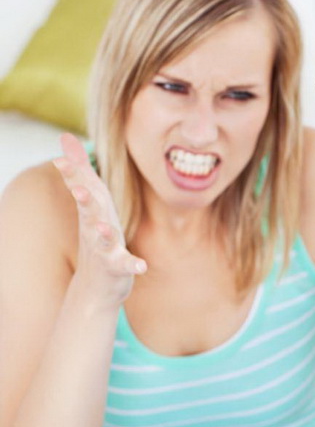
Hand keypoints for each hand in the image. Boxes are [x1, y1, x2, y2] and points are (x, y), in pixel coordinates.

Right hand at [53, 133, 146, 307]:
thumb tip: (65, 139)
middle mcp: (95, 229)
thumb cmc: (97, 238)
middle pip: (90, 212)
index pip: (83, 190)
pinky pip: (125, 266)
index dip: (74, 175)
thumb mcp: (91, 205)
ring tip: (103, 228)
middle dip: (85, 200)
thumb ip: (81, 173)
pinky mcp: (118, 269)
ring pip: (102, 240)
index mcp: (93, 213)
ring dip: (102, 233)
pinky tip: (141, 265)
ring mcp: (105, 250)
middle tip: (78, 189)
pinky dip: (132, 265)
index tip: (61, 158)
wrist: (96, 288)